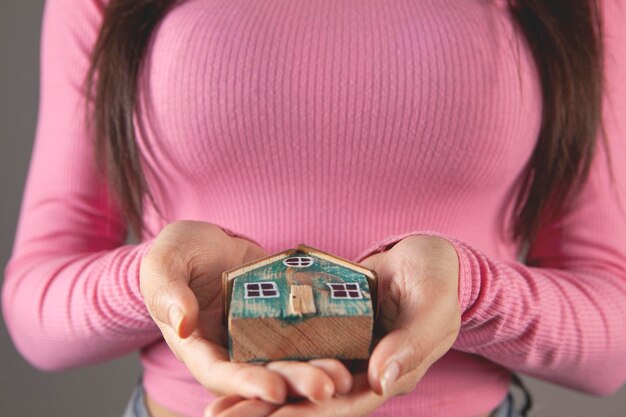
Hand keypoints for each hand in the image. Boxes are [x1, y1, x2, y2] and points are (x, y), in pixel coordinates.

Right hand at [140, 221, 351, 404]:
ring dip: (315, 370)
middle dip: (294, 383)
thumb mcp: (164, 264)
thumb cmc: (178, 252)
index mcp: (197, 345)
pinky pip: (303, 332)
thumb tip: (181, 323)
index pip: (219, 374)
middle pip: (262, 374)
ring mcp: (258, 335)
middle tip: (327, 387)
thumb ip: (168, 292)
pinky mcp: (281, 318)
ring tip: (344, 375)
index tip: (274, 390)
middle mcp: (231, 348)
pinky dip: (325, 341)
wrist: (207, 241)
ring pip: (288, 360)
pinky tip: (350, 343)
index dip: (246, 385)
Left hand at [204, 234, 461, 415]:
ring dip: (260, 395)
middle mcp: (362, 372)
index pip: (343, 404)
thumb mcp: (432, 305)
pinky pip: (296, 351)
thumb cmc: (438, 278)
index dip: (305, 415)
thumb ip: (412, 342)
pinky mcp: (330, 332)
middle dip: (267, 412)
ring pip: (298, 382)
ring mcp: (344, 353)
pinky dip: (269, 361)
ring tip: (217, 406)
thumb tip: (381, 380)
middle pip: (311, 402)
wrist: (425, 256)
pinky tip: (238, 363)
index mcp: (390, 375)